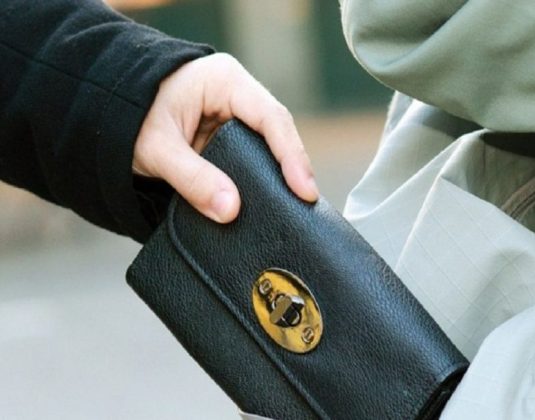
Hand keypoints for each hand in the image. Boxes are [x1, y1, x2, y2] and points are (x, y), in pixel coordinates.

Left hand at [132, 53, 318, 222]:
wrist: (106, 108)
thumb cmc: (128, 114)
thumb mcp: (157, 147)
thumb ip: (192, 178)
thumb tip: (231, 211)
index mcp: (224, 82)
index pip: (271, 118)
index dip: (292, 155)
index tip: (304, 190)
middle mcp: (235, 96)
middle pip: (276, 134)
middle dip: (291, 168)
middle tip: (304, 203)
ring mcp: (231, 117)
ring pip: (264, 148)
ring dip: (275, 176)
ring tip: (292, 206)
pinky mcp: (224, 137)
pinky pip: (248, 158)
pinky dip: (255, 179)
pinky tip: (265, 199)